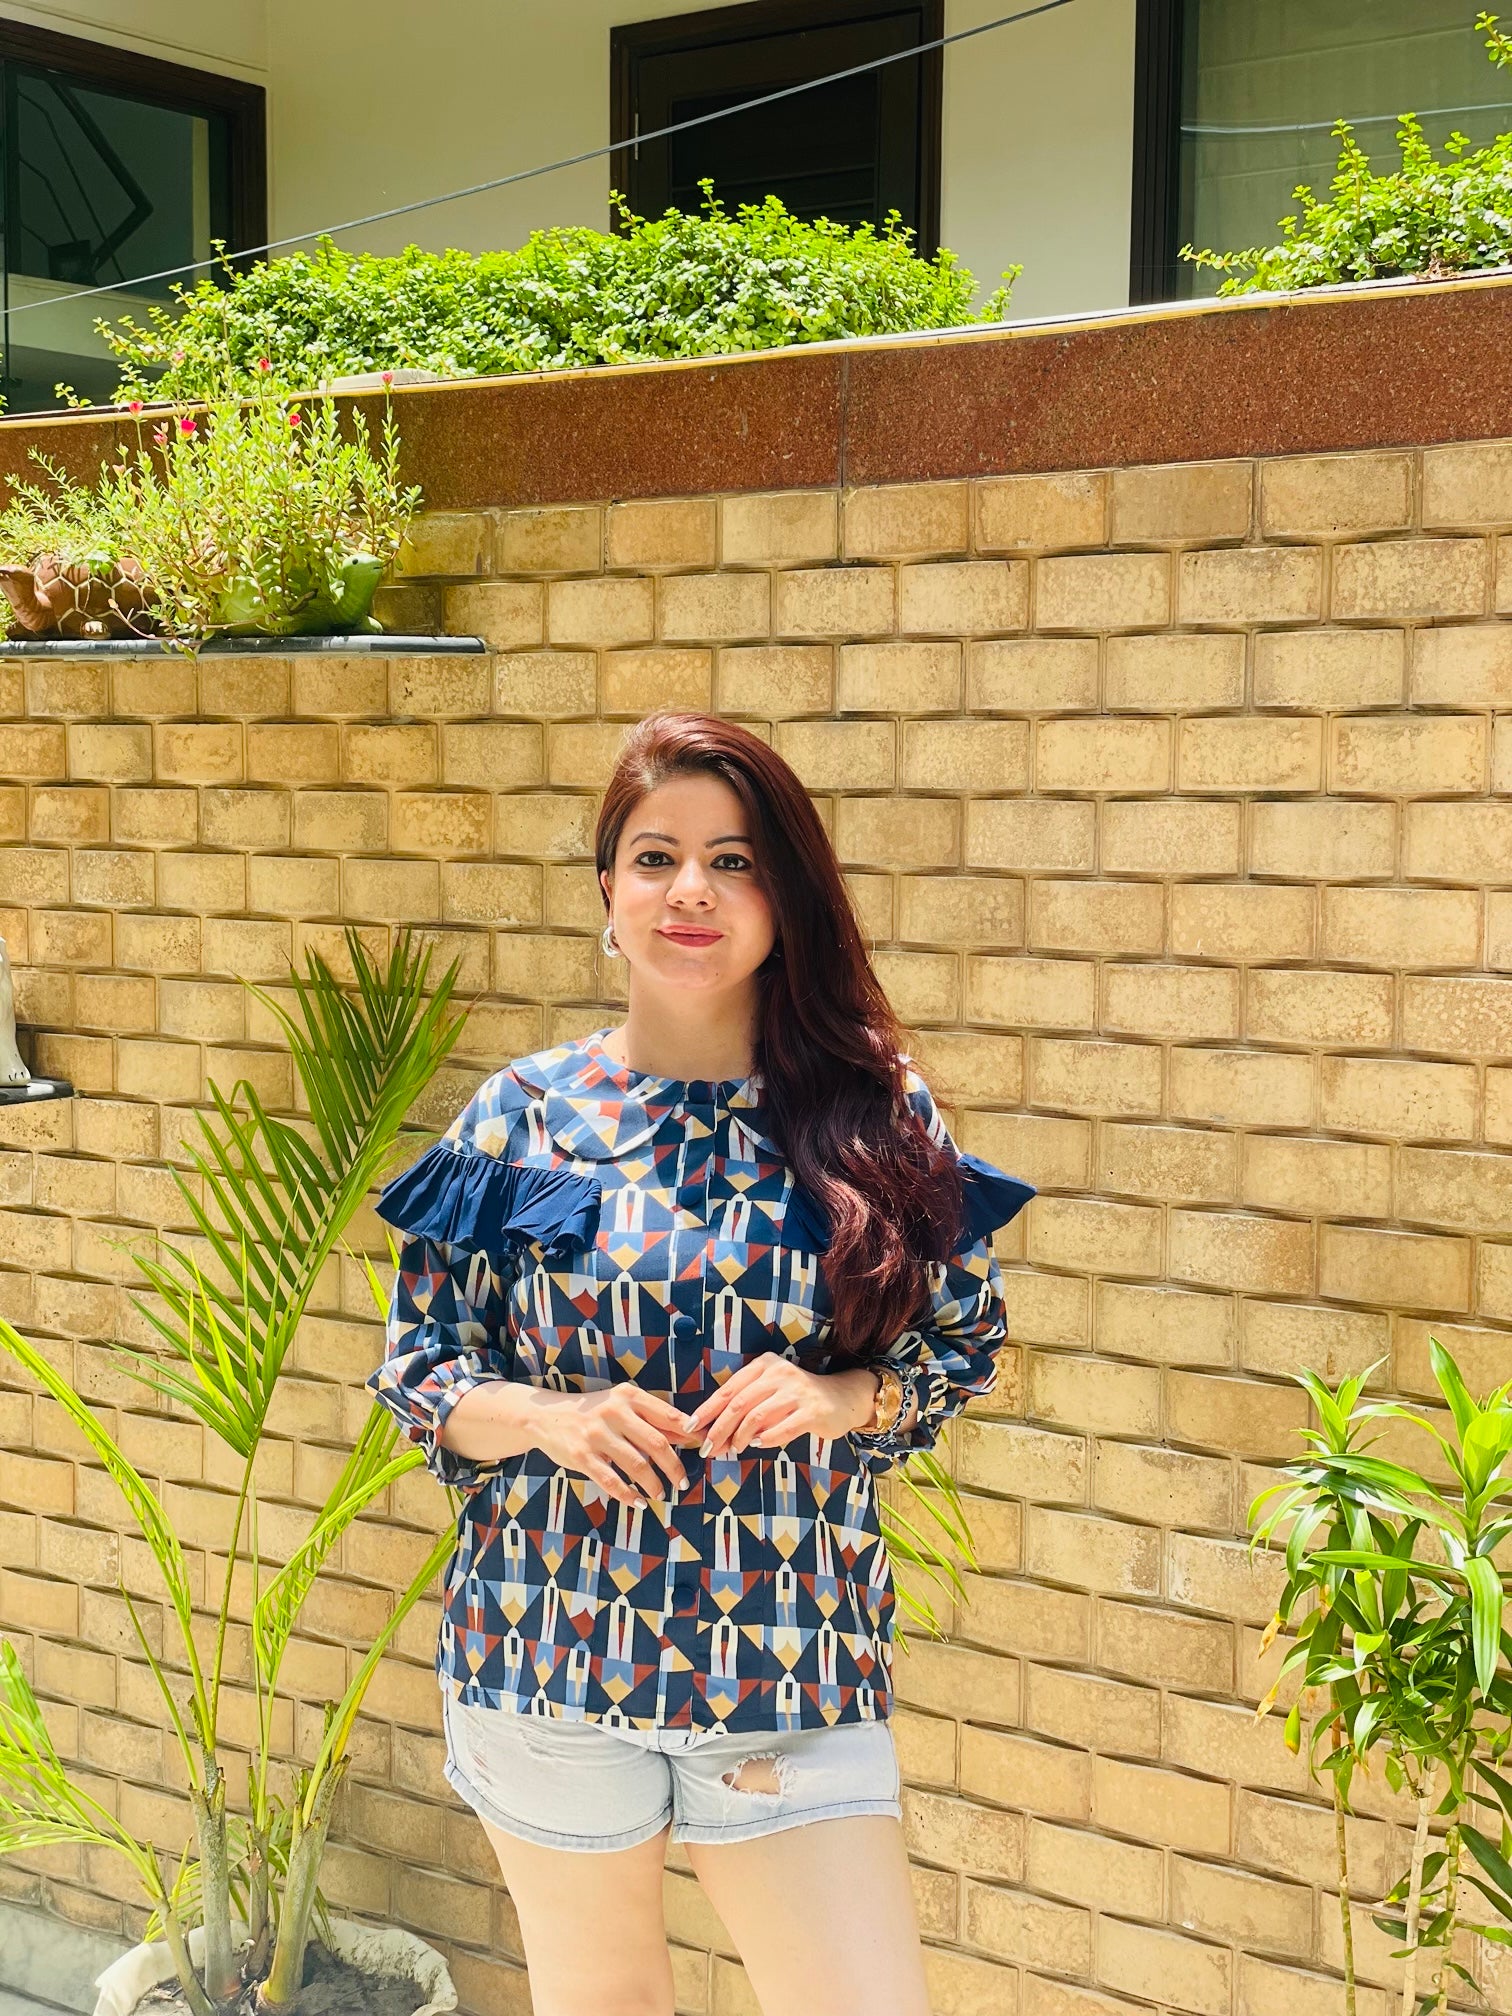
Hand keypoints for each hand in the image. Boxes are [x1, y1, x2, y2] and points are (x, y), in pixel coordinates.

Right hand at [533, 1386, 693, 1507]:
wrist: (546, 1416)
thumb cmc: (593, 1412)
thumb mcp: (621, 1405)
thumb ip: (651, 1418)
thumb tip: (687, 1434)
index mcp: (628, 1396)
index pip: (667, 1415)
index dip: (688, 1433)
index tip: (702, 1447)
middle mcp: (614, 1413)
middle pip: (657, 1443)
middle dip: (674, 1467)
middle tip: (683, 1482)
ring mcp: (596, 1435)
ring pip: (637, 1465)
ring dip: (654, 1484)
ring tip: (662, 1494)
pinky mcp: (581, 1456)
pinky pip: (611, 1480)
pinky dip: (627, 1494)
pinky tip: (638, 1502)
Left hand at [686, 1357, 875, 1459]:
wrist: (841, 1398)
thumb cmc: (797, 1399)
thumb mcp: (770, 1392)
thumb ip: (745, 1405)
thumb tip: (712, 1432)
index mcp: (764, 1365)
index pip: (728, 1389)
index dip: (707, 1410)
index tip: (691, 1428)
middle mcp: (779, 1373)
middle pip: (739, 1404)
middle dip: (719, 1429)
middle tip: (708, 1449)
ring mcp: (797, 1391)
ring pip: (757, 1416)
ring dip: (741, 1437)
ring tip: (733, 1449)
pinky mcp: (812, 1410)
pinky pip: (783, 1428)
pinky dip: (767, 1439)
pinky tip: (759, 1445)